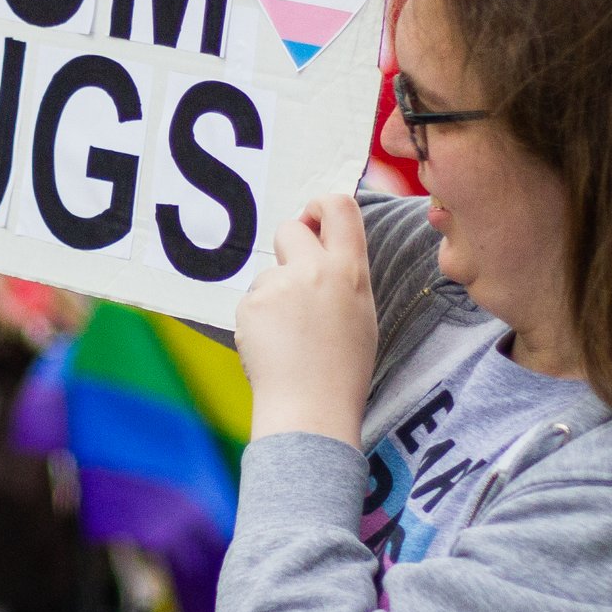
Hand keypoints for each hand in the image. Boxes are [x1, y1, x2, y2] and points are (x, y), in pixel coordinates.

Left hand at [234, 193, 377, 444]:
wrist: (310, 407)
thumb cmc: (343, 369)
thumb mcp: (361, 313)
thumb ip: (343, 276)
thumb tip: (323, 250)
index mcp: (349, 271)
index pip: (340, 207)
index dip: (322, 204)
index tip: (314, 216)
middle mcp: (314, 270)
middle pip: (290, 228)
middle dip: (290, 245)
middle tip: (297, 279)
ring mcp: (278, 286)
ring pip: (269, 274)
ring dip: (275, 295)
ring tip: (291, 336)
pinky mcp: (250, 305)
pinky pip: (253, 301)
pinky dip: (259, 319)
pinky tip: (273, 346)